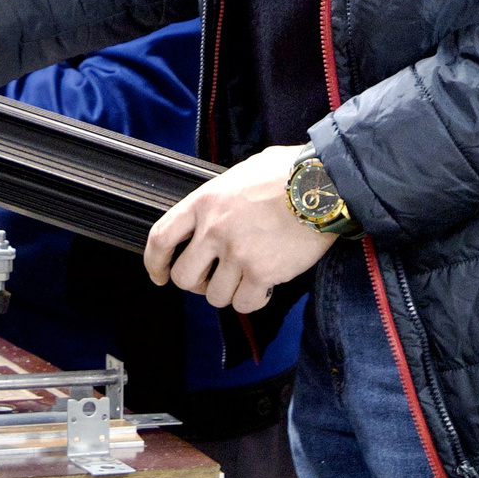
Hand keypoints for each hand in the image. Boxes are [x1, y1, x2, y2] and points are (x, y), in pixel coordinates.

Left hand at [141, 144, 337, 312]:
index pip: (160, 238)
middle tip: (213, 280)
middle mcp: (214, 229)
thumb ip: (220, 198)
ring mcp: (237, 253)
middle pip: (184, 276)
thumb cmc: (287, 173)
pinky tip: (263, 288)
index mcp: (204, 202)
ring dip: (228, 293)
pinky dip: (252, 301)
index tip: (159, 275)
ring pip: (215, 296)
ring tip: (246, 279)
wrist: (324, 185)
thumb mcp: (240, 174)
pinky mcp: (262, 272)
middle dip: (196, 284)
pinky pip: (245, 304)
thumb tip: (216, 211)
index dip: (154, 262)